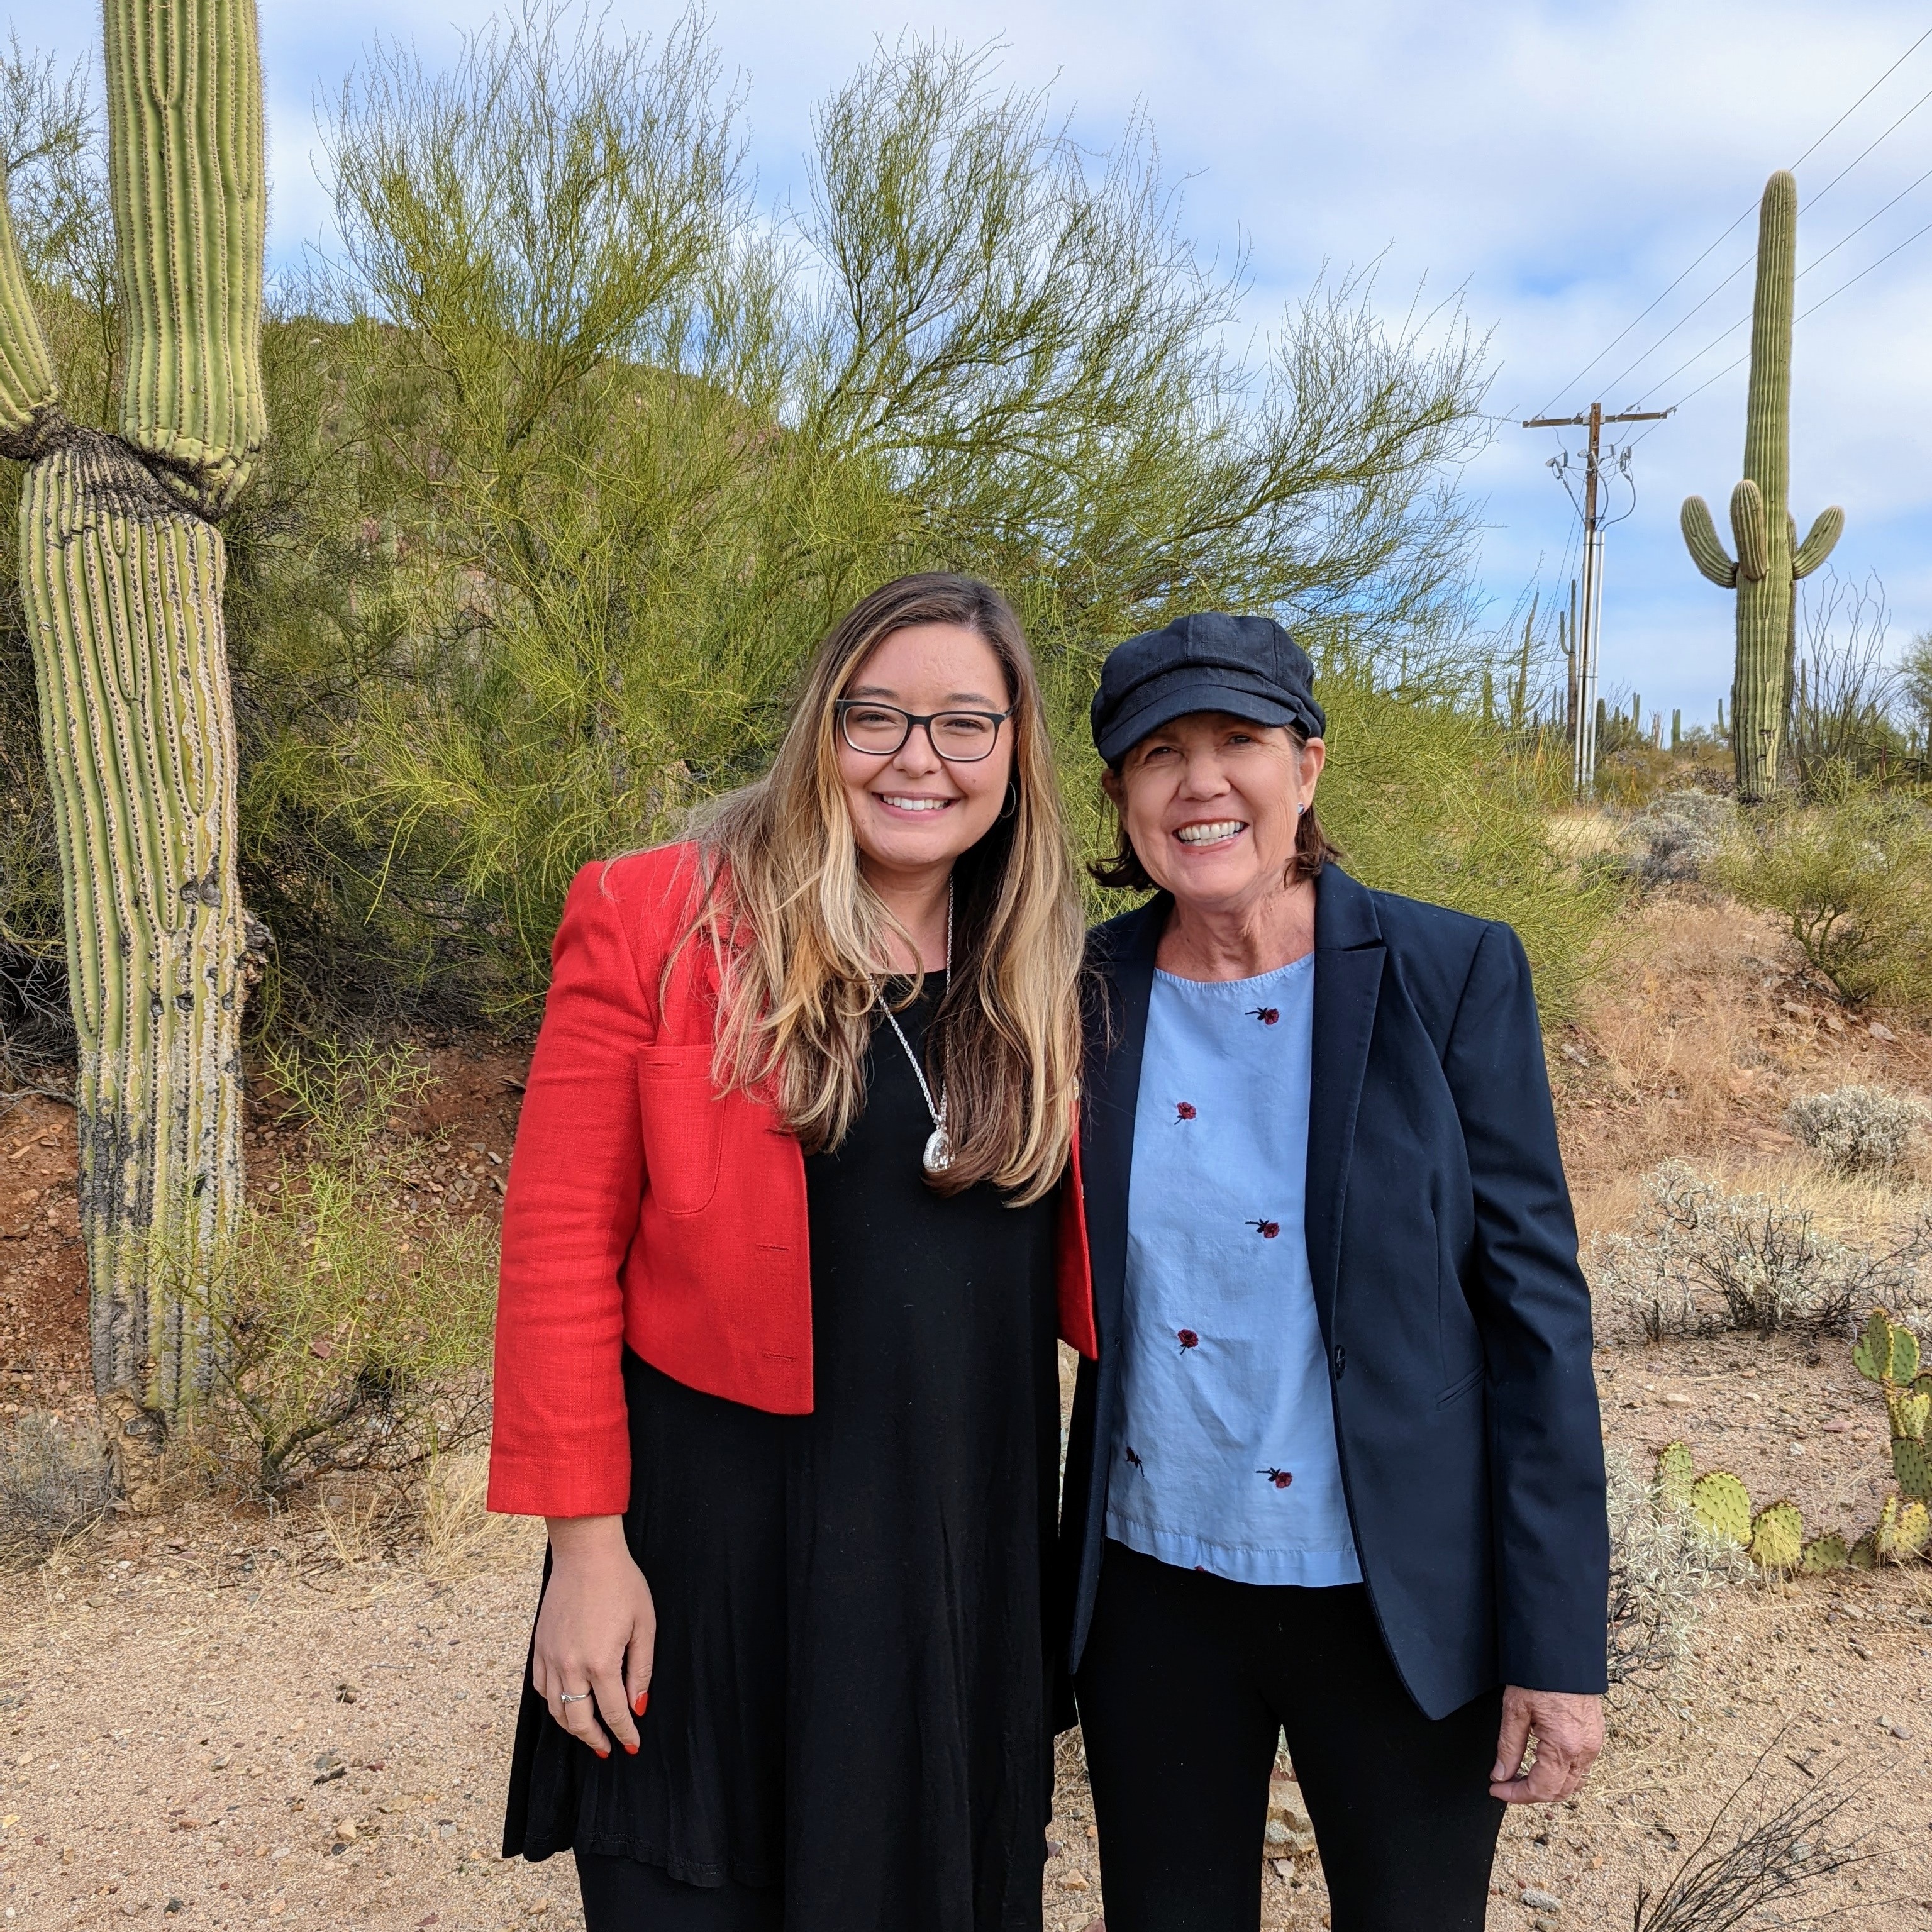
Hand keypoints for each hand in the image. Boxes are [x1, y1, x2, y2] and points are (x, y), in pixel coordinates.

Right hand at [534, 1515, 655, 1759]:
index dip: (624, 1733)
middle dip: (594, 1740)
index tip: (632, 1746)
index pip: (613, 1712)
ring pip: (556, 1709)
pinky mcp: (538, 1647)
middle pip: (578, 1721)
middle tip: (607, 1749)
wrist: (585, 1553)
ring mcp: (550, 1657)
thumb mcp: (644, 1625)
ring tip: (589, 1732)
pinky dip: (554, 1703)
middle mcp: (570, 1665)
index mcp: (600, 1662)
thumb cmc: (621, 1584)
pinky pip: (542, 1688)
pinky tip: (567, 1703)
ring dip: (572, 1726)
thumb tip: (638, 1706)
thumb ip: (641, 1670)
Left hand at [1489, 1686, 1601, 1803]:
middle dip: (1531, 1794)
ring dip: (1549, 1787)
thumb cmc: (1539, 1676)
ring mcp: (1593, 1744)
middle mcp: (1584, 1751)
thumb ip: (1508, 1747)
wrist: (1563, 1652)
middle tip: (1506, 1785)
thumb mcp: (1515, 1710)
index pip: (1541, 1789)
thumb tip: (1500, 1776)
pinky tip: (1543, 1765)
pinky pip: (1582, 1768)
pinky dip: (1562, 1774)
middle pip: (1559, 1792)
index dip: (1516, 1796)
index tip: (1496, 1790)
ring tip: (1522, 1777)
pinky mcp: (1596, 1736)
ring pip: (1573, 1783)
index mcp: (1564, 1747)